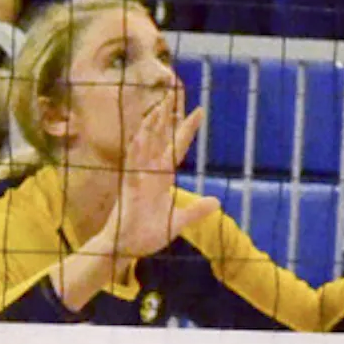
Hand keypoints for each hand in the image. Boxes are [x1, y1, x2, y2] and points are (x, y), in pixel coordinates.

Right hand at [101, 90, 216, 260]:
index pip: (178, 147)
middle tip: (172, 95)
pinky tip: (139, 137)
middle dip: (166, 118)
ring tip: (158, 107)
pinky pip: (132, 166)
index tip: (199, 111)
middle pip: (160, 139)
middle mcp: (151, 172)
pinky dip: (135, 151)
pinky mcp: (129, 187)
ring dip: (151, 127)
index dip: (187, 130)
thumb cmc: (148, 233)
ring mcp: (139, 178)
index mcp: (163, 177)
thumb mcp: (178, 221)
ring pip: (145, 146)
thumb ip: (196, 211)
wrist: (126, 248)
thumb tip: (217, 202)